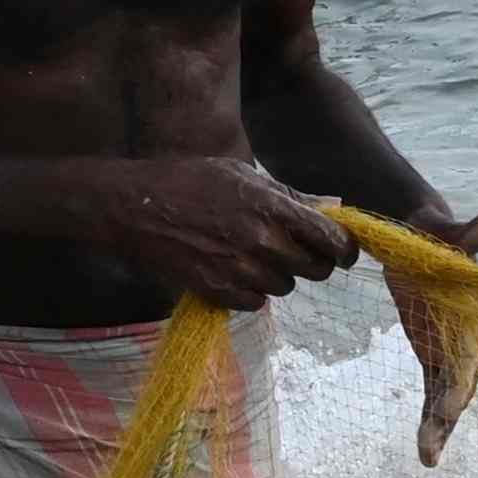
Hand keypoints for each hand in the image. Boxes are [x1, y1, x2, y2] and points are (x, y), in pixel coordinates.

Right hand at [110, 155, 361, 308]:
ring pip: (285, 287)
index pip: (332, 239)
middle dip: (313, 262)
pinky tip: (232, 270)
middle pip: (316, 270)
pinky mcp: (217, 291)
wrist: (132, 208)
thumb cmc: (187, 182)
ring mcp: (239, 269)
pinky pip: (256, 303)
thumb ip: (289, 196)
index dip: (345, 249)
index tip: (344, 252)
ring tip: (249, 253)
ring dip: (276, 275)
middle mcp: (260, 241)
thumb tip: (333, 207)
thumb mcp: (241, 175)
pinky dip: (251, 292)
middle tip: (295, 251)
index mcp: (271, 206)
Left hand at [393, 197, 477, 466]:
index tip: (444, 415)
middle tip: (430, 454)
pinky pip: (434, 393)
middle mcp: (469, 342)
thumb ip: (475, 229)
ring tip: (428, 459)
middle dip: (445, 422)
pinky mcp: (435, 354)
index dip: (455, 391)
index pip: (467, 364)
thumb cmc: (437, 233)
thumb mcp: (449, 233)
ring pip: (446, 400)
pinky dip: (431, 420)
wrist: (422, 236)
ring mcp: (452, 352)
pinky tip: (426, 452)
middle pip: (458, 391)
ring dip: (439, 430)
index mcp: (475, 321)